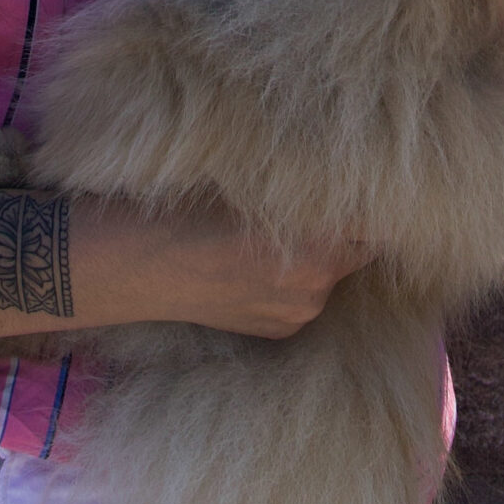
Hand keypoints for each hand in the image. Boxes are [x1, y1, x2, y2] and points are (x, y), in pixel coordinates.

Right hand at [80, 197, 366, 338]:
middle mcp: (315, 288)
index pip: (375, 224)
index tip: (362, 180)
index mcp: (313, 246)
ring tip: (284, 228)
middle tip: (325, 199)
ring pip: (331, 275)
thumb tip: (333, 172)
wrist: (129, 263)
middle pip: (359, 250)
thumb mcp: (245, 180)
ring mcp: (296, 315)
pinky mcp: (276, 331)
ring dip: (321, 253)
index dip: (370, 200)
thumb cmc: (181, 206)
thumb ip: (296, 187)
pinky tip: (259, 259)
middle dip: (347, 226)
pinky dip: (296, 278)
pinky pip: (303, 297)